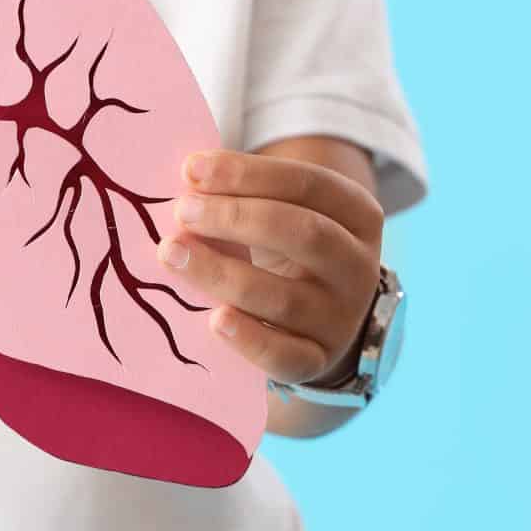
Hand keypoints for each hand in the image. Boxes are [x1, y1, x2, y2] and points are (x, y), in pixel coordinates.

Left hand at [156, 149, 383, 384]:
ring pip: (285, 297)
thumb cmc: (284, 250)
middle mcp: (358, 266)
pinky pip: (286, 357)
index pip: (308, 185)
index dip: (248, 174)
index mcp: (356, 214)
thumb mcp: (279, 214)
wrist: (315, 321)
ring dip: (222, 273)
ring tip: (173, 254)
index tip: (191, 168)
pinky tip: (214, 320)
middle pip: (304, 233)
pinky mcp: (317, 361)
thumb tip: (186, 178)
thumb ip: (242, 195)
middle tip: (182, 211)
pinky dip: (249, 340)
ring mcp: (341, 318)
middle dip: (236, 218)